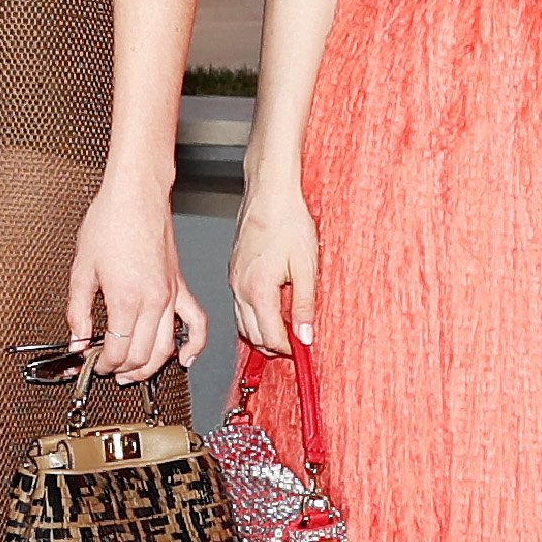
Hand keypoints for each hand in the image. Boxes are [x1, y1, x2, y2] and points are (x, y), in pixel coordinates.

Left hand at [64, 177, 203, 386]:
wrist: (136, 194)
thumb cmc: (110, 221)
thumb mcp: (81, 269)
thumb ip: (77, 311)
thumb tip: (77, 339)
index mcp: (126, 299)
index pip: (117, 351)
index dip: (101, 364)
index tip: (90, 362)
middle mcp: (153, 302)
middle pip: (142, 356)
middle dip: (122, 369)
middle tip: (105, 369)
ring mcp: (171, 296)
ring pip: (167, 349)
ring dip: (150, 368)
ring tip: (132, 374)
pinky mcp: (180, 287)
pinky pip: (196, 324)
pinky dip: (194, 346)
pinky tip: (185, 358)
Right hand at [226, 191, 317, 356]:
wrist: (269, 194)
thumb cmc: (287, 222)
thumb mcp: (307, 268)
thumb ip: (304, 306)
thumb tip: (305, 334)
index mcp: (258, 290)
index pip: (270, 337)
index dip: (289, 348)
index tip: (304, 346)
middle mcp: (240, 289)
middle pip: (253, 336)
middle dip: (274, 344)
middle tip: (297, 341)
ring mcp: (234, 281)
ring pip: (243, 323)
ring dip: (263, 331)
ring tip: (286, 327)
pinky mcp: (234, 272)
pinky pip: (240, 305)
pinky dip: (255, 315)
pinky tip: (273, 306)